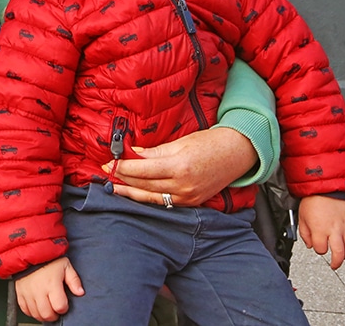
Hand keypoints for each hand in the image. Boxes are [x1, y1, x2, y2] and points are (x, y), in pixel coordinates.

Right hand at [14, 257, 83, 322]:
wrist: (30, 253)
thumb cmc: (49, 259)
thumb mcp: (65, 266)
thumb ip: (74, 280)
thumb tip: (80, 292)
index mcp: (51, 283)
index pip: (60, 307)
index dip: (64, 308)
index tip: (64, 303)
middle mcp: (38, 290)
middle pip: (47, 314)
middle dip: (54, 315)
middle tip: (56, 308)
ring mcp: (28, 293)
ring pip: (36, 314)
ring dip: (43, 315)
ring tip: (47, 307)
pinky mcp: (20, 293)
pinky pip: (25, 310)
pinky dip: (32, 312)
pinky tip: (37, 306)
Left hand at [102, 127, 256, 206]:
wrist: (236, 154)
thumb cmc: (209, 143)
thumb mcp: (179, 143)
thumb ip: (154, 152)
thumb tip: (132, 154)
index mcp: (179, 166)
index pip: (141, 169)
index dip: (122, 167)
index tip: (109, 162)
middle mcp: (182, 185)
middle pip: (143, 184)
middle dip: (123, 178)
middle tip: (107, 172)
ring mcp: (187, 196)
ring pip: (151, 197)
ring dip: (130, 191)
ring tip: (114, 187)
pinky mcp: (191, 202)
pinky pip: (163, 202)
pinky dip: (148, 198)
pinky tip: (135, 194)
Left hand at [298, 195, 344, 269]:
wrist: (326, 187)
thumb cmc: (313, 200)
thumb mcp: (302, 217)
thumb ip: (305, 234)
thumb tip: (310, 244)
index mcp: (320, 230)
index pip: (321, 249)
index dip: (318, 250)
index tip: (317, 246)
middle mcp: (334, 230)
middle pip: (339, 254)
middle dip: (336, 262)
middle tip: (334, 265)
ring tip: (341, 256)